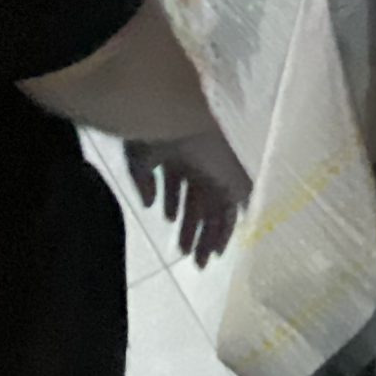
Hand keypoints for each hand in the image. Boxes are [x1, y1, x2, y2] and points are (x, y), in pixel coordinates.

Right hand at [126, 130, 250, 268]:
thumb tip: (149, 204)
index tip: (176, 233)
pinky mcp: (231, 177)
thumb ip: (143, 181)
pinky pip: (235, 208)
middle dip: (193, 231)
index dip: (179, 212)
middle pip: (199, 204)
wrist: (178, 115)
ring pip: (215, 210)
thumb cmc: (153, 132)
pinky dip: (228, 227)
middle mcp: (200, 164)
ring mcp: (217, 170)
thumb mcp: (139, 159)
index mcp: (178, 156)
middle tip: (190, 258)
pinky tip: (222, 246)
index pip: (182, 189)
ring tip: (202, 261)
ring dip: (208, 236)